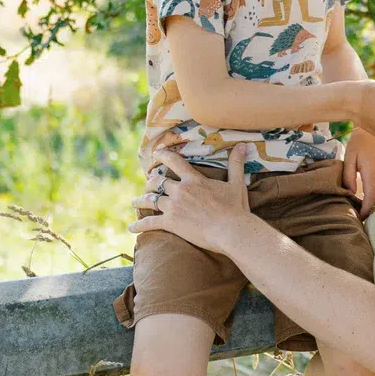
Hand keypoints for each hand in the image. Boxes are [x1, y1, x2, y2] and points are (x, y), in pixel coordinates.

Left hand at [129, 147, 253, 252]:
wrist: (231, 230)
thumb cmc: (235, 208)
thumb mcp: (237, 184)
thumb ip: (236, 164)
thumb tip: (243, 145)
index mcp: (194, 180)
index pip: (174, 162)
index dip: (163, 156)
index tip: (156, 154)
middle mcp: (180, 190)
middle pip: (158, 182)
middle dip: (151, 182)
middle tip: (148, 184)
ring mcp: (174, 207)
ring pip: (151, 200)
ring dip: (141, 200)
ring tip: (134, 202)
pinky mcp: (171, 223)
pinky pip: (150, 223)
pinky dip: (139, 225)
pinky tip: (131, 228)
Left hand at [344, 130, 374, 217]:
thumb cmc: (358, 143)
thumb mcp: (349, 157)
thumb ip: (348, 176)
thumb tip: (351, 193)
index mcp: (372, 172)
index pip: (371, 197)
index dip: (366, 210)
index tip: (360, 217)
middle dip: (371, 209)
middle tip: (361, 217)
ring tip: (368, 209)